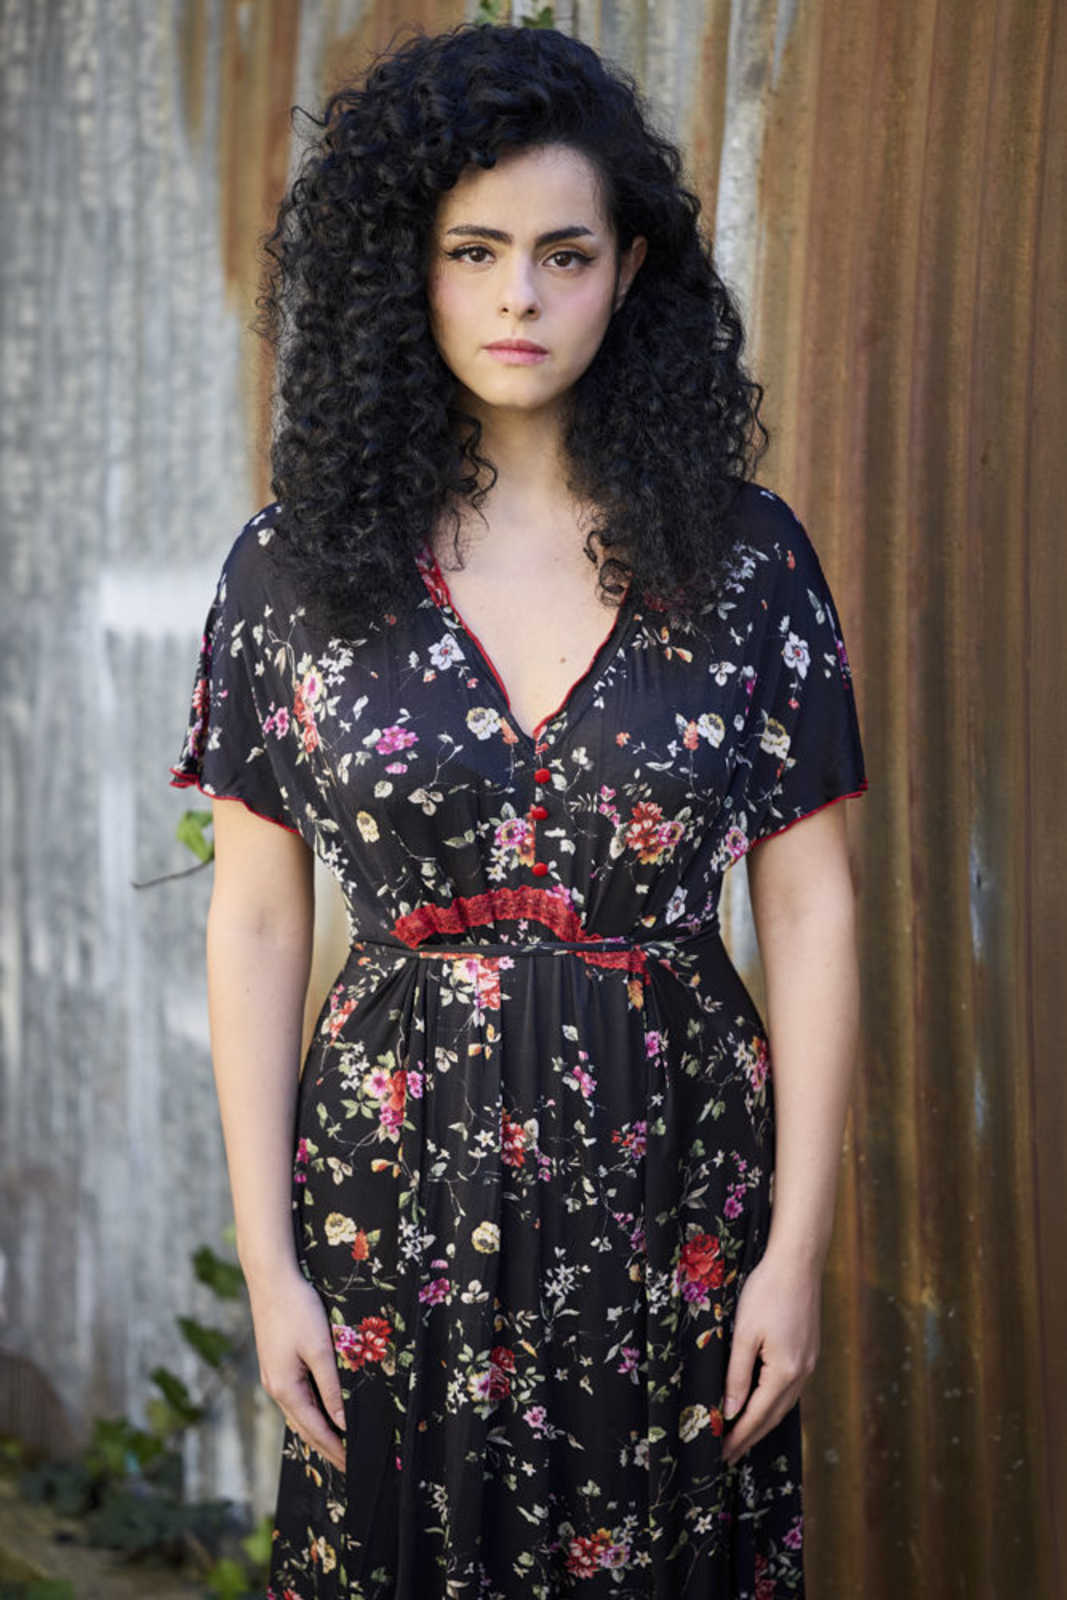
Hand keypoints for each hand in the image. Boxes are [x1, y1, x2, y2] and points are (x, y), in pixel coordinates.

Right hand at [246, 1264, 346, 1472]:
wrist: (271, 1278)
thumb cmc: (297, 1309)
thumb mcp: (320, 1348)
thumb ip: (332, 1387)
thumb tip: (342, 1424)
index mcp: (285, 1389)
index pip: (316, 1430)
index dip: (336, 1450)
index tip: (354, 1466)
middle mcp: (275, 1388)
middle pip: (305, 1428)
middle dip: (328, 1447)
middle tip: (351, 1465)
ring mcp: (273, 1376)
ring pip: (299, 1414)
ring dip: (319, 1431)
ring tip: (339, 1446)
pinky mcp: (276, 1364)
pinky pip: (296, 1398)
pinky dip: (311, 1412)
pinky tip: (322, 1412)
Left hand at [721, 1250, 820, 1465]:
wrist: (798, 1263)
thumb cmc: (766, 1292)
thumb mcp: (744, 1333)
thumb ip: (737, 1374)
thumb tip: (730, 1411)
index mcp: (784, 1372)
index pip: (757, 1416)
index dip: (738, 1437)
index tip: (721, 1455)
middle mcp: (801, 1373)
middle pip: (773, 1416)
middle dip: (750, 1437)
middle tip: (728, 1455)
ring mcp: (809, 1363)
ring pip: (783, 1403)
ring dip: (762, 1421)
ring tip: (742, 1436)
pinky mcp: (809, 1351)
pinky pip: (790, 1388)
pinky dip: (773, 1402)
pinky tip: (763, 1403)